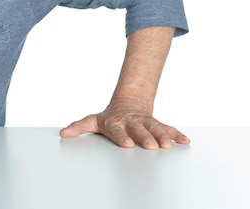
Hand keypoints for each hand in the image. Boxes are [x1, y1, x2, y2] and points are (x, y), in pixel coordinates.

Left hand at [59, 102, 189, 149]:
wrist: (128, 103)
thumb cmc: (109, 117)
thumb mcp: (92, 121)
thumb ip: (79, 127)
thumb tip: (64, 134)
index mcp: (115, 122)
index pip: (117, 130)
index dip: (121, 137)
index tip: (127, 144)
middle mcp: (132, 122)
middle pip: (139, 130)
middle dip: (145, 137)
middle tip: (151, 146)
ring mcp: (145, 122)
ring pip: (155, 128)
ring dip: (163, 136)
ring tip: (168, 145)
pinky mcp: (157, 124)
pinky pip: (168, 128)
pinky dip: (176, 134)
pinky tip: (185, 141)